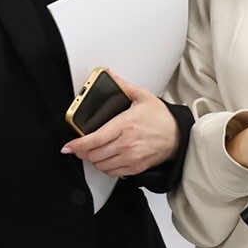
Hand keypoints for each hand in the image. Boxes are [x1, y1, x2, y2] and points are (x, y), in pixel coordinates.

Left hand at [60, 72, 178, 176]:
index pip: (95, 139)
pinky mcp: (136, 167)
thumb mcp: (143, 96)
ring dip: (93, 160)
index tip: (68, 147)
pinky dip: (105, 167)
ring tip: (93, 151)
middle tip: (79, 147)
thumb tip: (110, 74)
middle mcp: (127, 143)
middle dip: (83, 152)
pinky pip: (113, 173)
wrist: (178, 136)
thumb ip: (123, 86)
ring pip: (102, 165)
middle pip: (94, 154)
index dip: (78, 144)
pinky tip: (106, 159)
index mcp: (125, 125)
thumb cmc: (161, 118)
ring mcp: (131, 158)